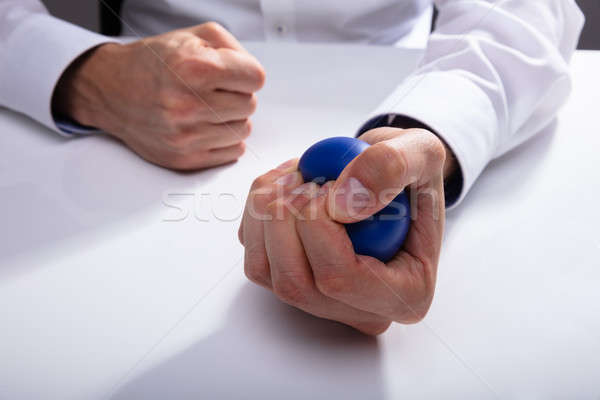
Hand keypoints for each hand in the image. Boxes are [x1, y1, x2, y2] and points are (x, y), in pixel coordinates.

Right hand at [53, 22, 265, 169]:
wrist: (112, 90)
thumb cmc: (153, 63)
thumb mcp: (192, 36)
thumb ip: (233, 49)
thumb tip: (255, 76)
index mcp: (194, 68)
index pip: (256, 78)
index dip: (246, 73)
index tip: (233, 74)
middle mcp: (188, 104)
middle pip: (250, 105)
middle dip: (236, 95)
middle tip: (213, 90)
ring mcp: (186, 135)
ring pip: (243, 130)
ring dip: (231, 118)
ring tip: (207, 107)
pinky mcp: (185, 159)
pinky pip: (232, 152)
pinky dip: (224, 139)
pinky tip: (205, 126)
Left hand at [239, 128, 450, 334]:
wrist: (386, 177)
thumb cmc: (410, 175)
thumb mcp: (422, 153)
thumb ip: (392, 168)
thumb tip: (341, 204)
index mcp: (405, 294)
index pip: (341, 278)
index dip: (318, 225)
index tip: (326, 183)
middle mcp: (360, 310)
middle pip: (295, 282)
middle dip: (285, 218)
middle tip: (306, 175)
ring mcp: (322, 300)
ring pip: (265, 271)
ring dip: (265, 212)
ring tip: (295, 175)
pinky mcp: (291, 281)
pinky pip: (255, 257)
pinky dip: (256, 213)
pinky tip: (285, 185)